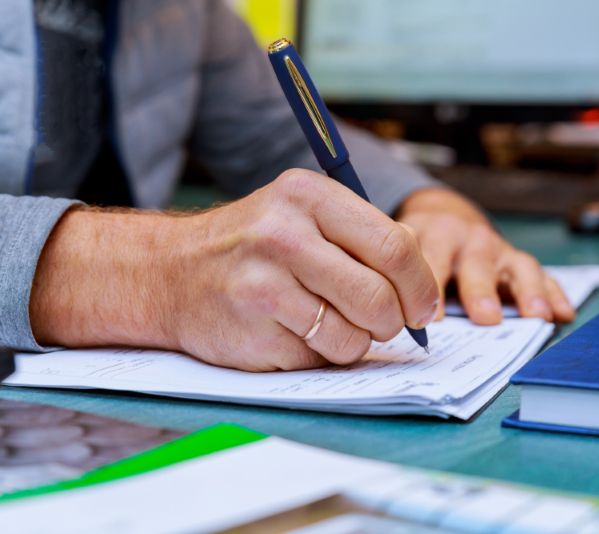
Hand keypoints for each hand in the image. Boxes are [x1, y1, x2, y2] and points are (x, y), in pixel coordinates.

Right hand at [30, 169, 438, 370]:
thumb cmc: (251, 246)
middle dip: (393, 322)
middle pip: (379, 297)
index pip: (395, 246)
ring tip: (328, 323)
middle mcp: (284, 235)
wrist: (168, 273)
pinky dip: (319, 355)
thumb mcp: (302, 215)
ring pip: (352, 336)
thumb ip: (361, 239)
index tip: (423, 307)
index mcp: (308, 196)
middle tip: (385, 324)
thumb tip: (423, 291)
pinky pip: (317, 359)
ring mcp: (264, 285)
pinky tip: (294, 333)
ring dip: (354, 341)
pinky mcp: (251, 331)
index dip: (421, 285)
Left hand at [396, 188, 574, 324]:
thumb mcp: (400, 252)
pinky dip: (554, 294)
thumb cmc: (417, 248)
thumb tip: (380, 319)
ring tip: (536, 317)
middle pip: (476, 262)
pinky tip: (563, 314)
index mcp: (432, 235)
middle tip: (485, 316)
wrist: (442, 218)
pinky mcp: (518, 261)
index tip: (433, 318)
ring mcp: (497, 249)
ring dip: (528, 291)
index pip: (431, 258)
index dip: (432, 284)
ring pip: (516, 266)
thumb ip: (393, 277)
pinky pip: (541, 275)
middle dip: (481, 289)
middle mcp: (468, 239)